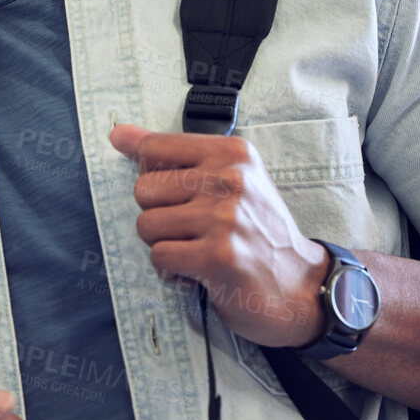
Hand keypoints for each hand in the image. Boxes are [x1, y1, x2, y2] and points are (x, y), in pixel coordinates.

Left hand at [109, 122, 330, 347]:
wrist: (301, 285)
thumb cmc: (259, 232)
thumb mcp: (230, 180)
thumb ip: (173, 155)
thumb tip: (118, 134)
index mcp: (231, 152)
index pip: (154, 146)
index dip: (148, 173)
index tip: (167, 191)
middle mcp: (230, 178)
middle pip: (143, 190)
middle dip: (159, 216)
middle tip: (194, 230)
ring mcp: (224, 217)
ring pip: (146, 225)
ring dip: (165, 245)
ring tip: (197, 250)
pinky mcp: (218, 255)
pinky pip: (159, 257)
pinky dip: (172, 271)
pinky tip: (199, 271)